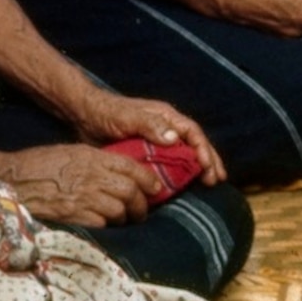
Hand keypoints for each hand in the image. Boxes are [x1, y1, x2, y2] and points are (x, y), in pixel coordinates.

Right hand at [0, 143, 161, 227]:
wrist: (9, 180)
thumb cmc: (37, 165)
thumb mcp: (71, 153)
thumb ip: (96, 161)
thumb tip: (119, 172)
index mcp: (92, 158)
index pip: (131, 167)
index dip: (148, 179)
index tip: (154, 188)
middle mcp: (92, 176)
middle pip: (131, 191)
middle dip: (141, 204)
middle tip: (141, 212)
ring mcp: (83, 197)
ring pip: (119, 210)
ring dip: (125, 218)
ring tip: (124, 222)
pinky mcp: (74, 216)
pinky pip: (102, 224)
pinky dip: (107, 227)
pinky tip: (105, 228)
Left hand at [65, 92, 226, 186]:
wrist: (84, 117)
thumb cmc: (107, 113)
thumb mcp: (128, 117)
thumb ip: (150, 125)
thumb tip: (175, 139)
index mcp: (166, 117)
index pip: (192, 132)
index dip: (203, 149)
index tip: (207, 167)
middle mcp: (167, 129)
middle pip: (195, 144)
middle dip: (209, 161)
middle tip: (216, 180)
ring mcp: (158, 142)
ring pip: (185, 155)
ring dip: (198, 169)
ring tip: (209, 184)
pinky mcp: (148, 154)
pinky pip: (169, 164)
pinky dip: (179, 175)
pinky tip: (184, 187)